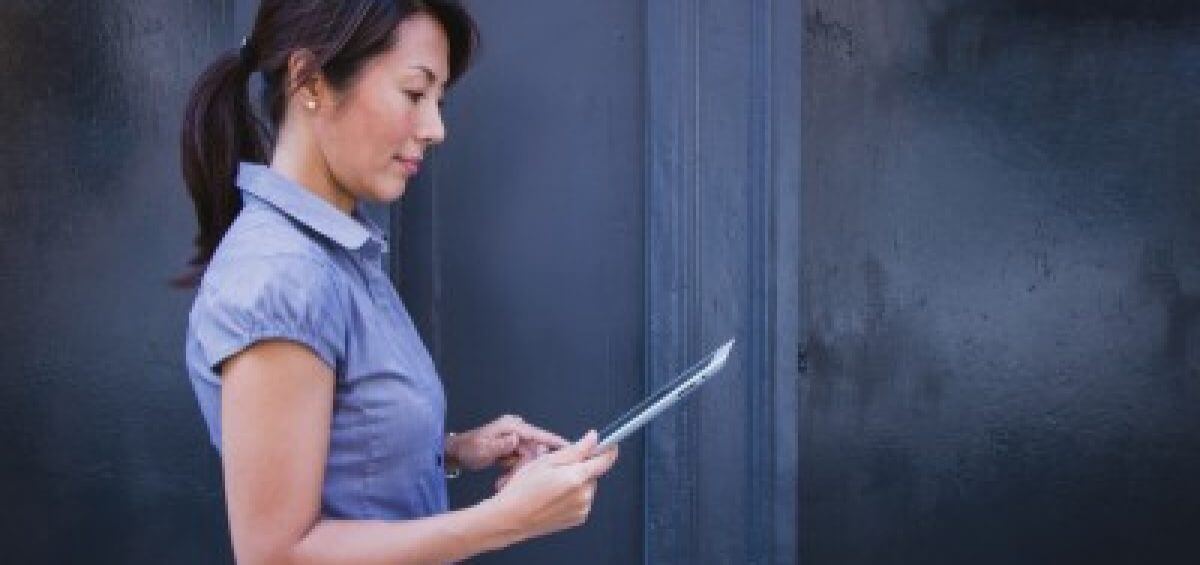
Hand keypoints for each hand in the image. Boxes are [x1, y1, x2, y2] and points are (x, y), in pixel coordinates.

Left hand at [447, 414, 567, 472]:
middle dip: (528, 468)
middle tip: (512, 479)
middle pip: (535, 450)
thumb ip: (501, 445)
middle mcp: (517, 431)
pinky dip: (514, 472)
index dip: (557, 443)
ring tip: (502, 482)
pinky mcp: (512, 448)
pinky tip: (503, 479)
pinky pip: (522, 461)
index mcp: (513, 427)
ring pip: (529, 459)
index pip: (541, 435)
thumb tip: (515, 441)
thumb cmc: (468, 449)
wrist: (456, 453)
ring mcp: (515, 439)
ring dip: (519, 472)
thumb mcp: (483, 448)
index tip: (573, 449)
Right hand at [485, 430, 619, 540]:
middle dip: (581, 467)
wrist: (511, 518)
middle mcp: (583, 495)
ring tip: (553, 485)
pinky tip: (555, 496)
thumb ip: (575, 449)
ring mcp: (582, 509)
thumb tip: (592, 439)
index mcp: (577, 478)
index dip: (608, 449)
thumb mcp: (546, 461)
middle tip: (558, 468)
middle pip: (593, 473)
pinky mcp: (578, 518)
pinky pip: (582, 500)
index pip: (606, 460)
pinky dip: (573, 495)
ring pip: (587, 486)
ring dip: (577, 482)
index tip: (609, 444)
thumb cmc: (522, 490)